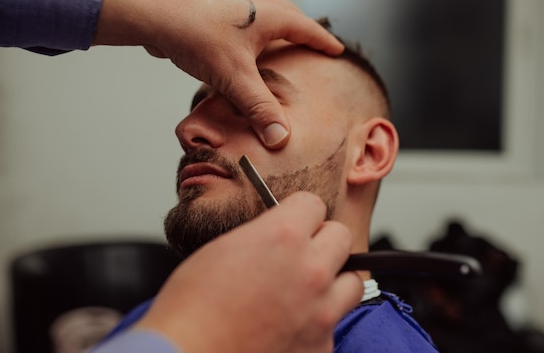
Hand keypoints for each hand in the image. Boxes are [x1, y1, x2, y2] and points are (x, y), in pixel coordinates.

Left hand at [94, 0, 343, 148]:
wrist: (152, 13)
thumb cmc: (196, 33)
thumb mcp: (235, 77)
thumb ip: (259, 108)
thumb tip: (280, 137)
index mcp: (271, 15)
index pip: (309, 30)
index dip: (325, 43)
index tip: (337, 52)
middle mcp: (257, 7)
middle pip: (290, 22)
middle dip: (304, 38)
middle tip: (313, 53)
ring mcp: (236, 9)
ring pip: (266, 25)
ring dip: (276, 40)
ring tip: (282, 58)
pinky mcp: (217, 16)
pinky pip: (245, 31)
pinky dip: (253, 45)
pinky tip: (244, 60)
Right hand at [134, 192, 362, 352]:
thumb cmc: (192, 309)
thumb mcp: (224, 250)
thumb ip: (263, 237)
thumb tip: (279, 236)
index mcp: (283, 236)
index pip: (314, 204)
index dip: (301, 213)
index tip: (296, 222)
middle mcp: (310, 270)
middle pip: (341, 236)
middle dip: (323, 241)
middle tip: (303, 254)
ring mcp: (321, 311)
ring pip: (352, 281)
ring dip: (333, 282)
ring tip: (306, 291)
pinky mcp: (321, 346)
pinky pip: (333, 325)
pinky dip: (316, 324)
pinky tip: (289, 327)